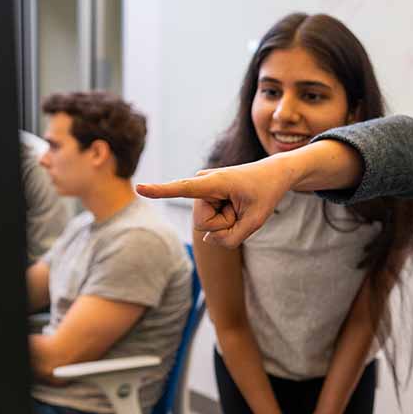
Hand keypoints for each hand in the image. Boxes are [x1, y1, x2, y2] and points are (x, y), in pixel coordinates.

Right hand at [136, 156, 295, 247]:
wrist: (273, 175)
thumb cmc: (266, 193)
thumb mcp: (256, 221)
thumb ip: (231, 238)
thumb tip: (207, 239)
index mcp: (215, 182)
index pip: (183, 189)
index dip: (161, 191)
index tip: (139, 188)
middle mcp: (202, 183)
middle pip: (205, 225)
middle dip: (226, 224)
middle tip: (241, 207)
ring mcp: (202, 190)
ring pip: (207, 226)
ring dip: (227, 221)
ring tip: (238, 205)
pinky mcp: (204, 197)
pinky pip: (210, 221)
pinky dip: (226, 220)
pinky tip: (234, 206)